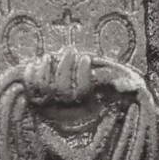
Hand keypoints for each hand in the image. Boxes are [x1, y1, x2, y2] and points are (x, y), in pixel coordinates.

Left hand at [19, 42, 139, 112]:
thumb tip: (129, 85)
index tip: (86, 57)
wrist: (79, 97)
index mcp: (86, 105)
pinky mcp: (36, 99)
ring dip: (47, 70)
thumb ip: (124, 85)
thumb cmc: (103, 89)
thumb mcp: (116, 87)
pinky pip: (30, 90)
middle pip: (62, 91)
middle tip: (71, 50)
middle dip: (65, 68)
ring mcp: (50, 105)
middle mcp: (68, 109)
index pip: (82, 93)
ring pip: (45, 90)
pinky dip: (29, 76)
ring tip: (50, 56)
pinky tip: (33, 63)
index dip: (83, 75)